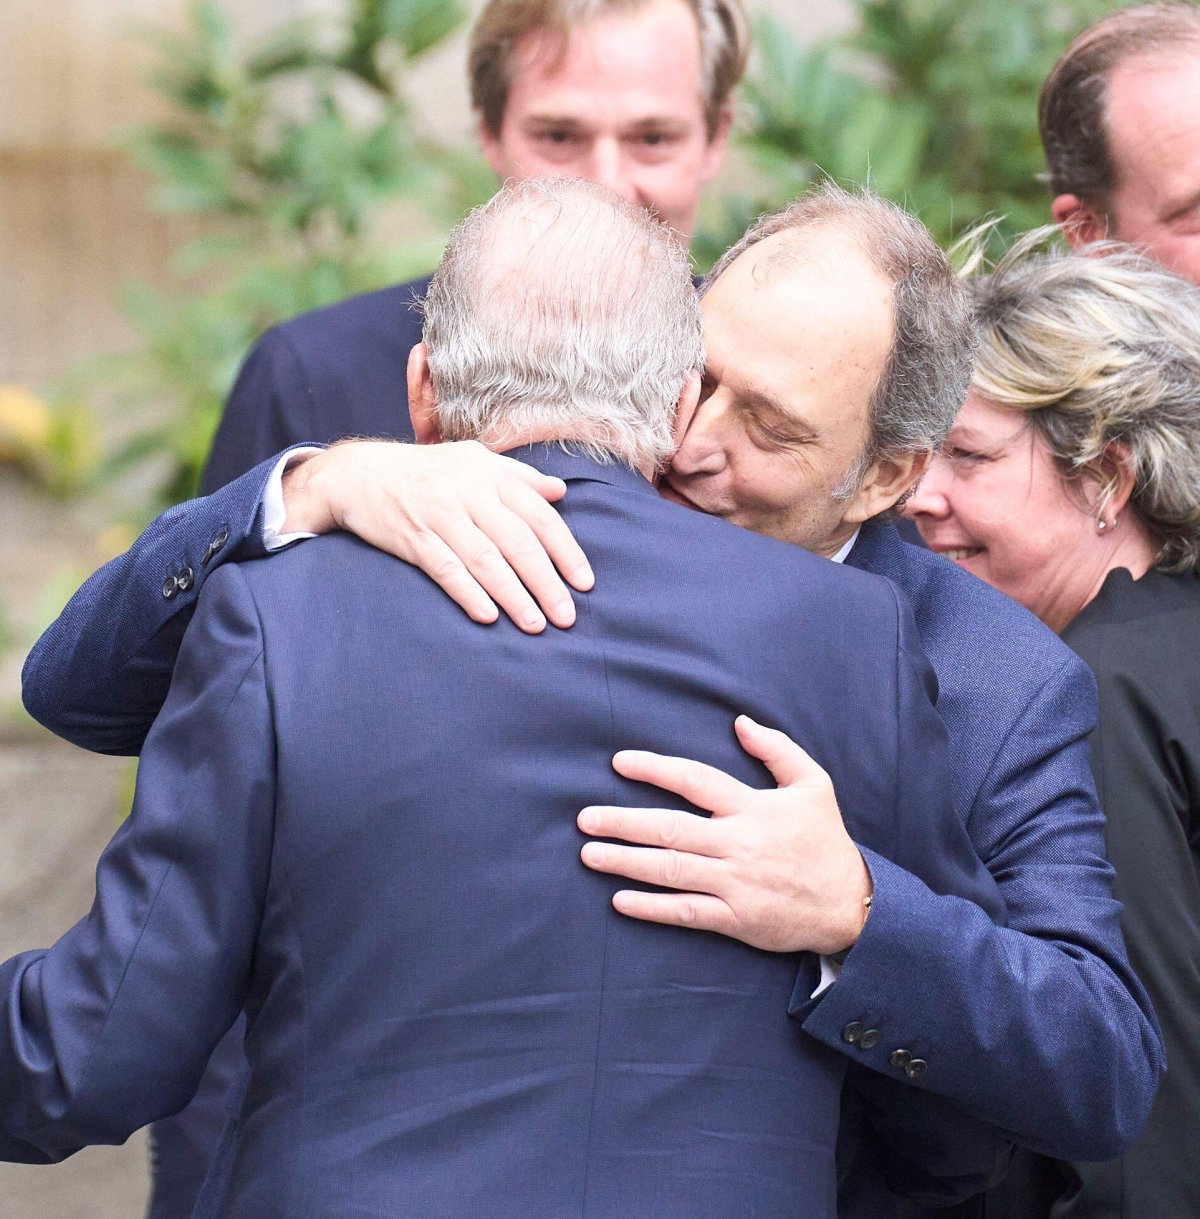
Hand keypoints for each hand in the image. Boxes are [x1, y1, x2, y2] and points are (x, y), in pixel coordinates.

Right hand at [282, 440, 593, 632]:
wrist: (358, 472)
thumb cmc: (426, 470)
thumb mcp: (473, 460)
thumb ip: (519, 476)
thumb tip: (560, 492)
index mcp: (490, 475)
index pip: (539, 516)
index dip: (565, 551)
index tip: (585, 582)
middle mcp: (468, 493)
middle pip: (517, 542)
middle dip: (546, 582)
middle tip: (566, 616)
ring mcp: (439, 515)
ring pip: (485, 559)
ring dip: (513, 596)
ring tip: (535, 625)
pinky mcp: (412, 537)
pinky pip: (445, 569)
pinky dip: (468, 593)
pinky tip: (489, 616)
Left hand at [577, 715, 872, 953]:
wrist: (851, 904)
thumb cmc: (825, 840)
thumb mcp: (812, 784)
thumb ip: (776, 748)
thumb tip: (740, 721)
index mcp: (752, 807)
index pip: (695, 780)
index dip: (655, 769)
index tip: (619, 762)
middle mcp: (739, 844)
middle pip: (670, 829)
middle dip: (623, 822)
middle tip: (584, 818)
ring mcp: (735, 883)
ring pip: (671, 870)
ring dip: (626, 862)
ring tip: (590, 853)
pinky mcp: (736, 919)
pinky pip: (686, 912)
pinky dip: (651, 908)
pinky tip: (620, 900)